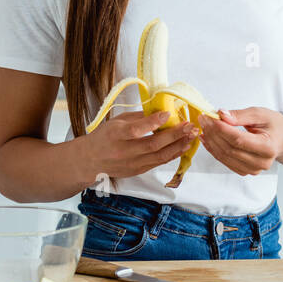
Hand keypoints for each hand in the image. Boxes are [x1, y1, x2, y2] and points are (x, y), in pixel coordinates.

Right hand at [82, 110, 198, 180]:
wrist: (90, 161)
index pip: (136, 130)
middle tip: (190, 126)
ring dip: (179, 146)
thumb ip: (138, 117)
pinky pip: (159, 162)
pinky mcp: (138, 171)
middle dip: (175, 135)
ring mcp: (132, 163)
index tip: (168, 113)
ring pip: (160, 156)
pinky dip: (173, 154)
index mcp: (115, 135)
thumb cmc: (104, 137)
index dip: (153, 122)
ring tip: (192, 136)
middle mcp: (124, 151)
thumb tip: (161, 111)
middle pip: (153, 144)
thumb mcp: (116, 121)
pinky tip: (183, 146)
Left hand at [197, 107, 282, 175]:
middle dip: (213, 133)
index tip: (209, 117)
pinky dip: (214, 149)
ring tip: (204, 126)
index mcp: (268, 147)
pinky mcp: (245, 171)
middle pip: (229, 149)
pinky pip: (225, 161)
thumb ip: (240, 115)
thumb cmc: (275, 125)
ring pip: (225, 156)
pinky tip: (207, 138)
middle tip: (203, 118)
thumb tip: (221, 115)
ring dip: (211, 141)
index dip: (221, 129)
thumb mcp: (260, 114)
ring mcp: (253, 170)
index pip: (238, 139)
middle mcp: (261, 162)